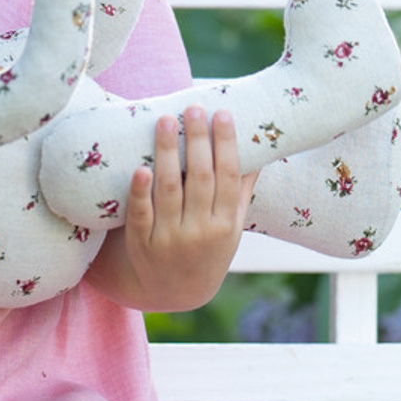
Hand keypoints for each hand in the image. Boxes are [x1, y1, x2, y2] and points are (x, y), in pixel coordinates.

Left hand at [86, 105, 255, 312]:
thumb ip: (241, 191)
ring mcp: (170, 238)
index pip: (227, 177)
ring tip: (165, 120)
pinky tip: (141, 168)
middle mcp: (200, 231)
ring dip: (167, 154)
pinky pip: (141, 214)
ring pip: (170, 190)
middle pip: (200, 179)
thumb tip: (259, 153)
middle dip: (197, 141)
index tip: (222, 113)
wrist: (175, 292)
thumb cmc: (208, 249)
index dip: (225, 144)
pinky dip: (141, 192)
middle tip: (193, 108)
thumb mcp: (232, 227)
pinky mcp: (142, 243)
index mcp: (225, 224)